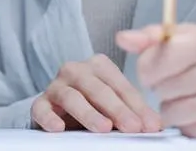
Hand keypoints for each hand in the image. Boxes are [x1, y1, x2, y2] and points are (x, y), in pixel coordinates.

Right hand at [31, 54, 162, 133]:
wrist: (60, 108)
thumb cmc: (93, 103)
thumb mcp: (114, 102)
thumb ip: (133, 110)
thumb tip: (155, 124)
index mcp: (99, 66)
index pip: (121, 86)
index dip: (137, 106)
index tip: (150, 125)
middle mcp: (76, 70)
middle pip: (98, 89)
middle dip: (118, 109)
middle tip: (133, 127)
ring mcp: (56, 85)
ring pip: (71, 97)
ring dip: (89, 113)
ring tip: (104, 128)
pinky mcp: (40, 102)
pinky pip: (41, 108)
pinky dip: (49, 118)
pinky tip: (59, 128)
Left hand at [116, 23, 195, 137]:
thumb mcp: (195, 36)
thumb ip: (156, 37)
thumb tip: (124, 39)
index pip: (163, 54)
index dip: (147, 66)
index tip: (152, 69)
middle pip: (163, 86)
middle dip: (161, 87)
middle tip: (176, 82)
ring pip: (172, 111)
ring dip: (172, 106)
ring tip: (187, 96)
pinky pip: (188, 129)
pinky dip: (188, 123)